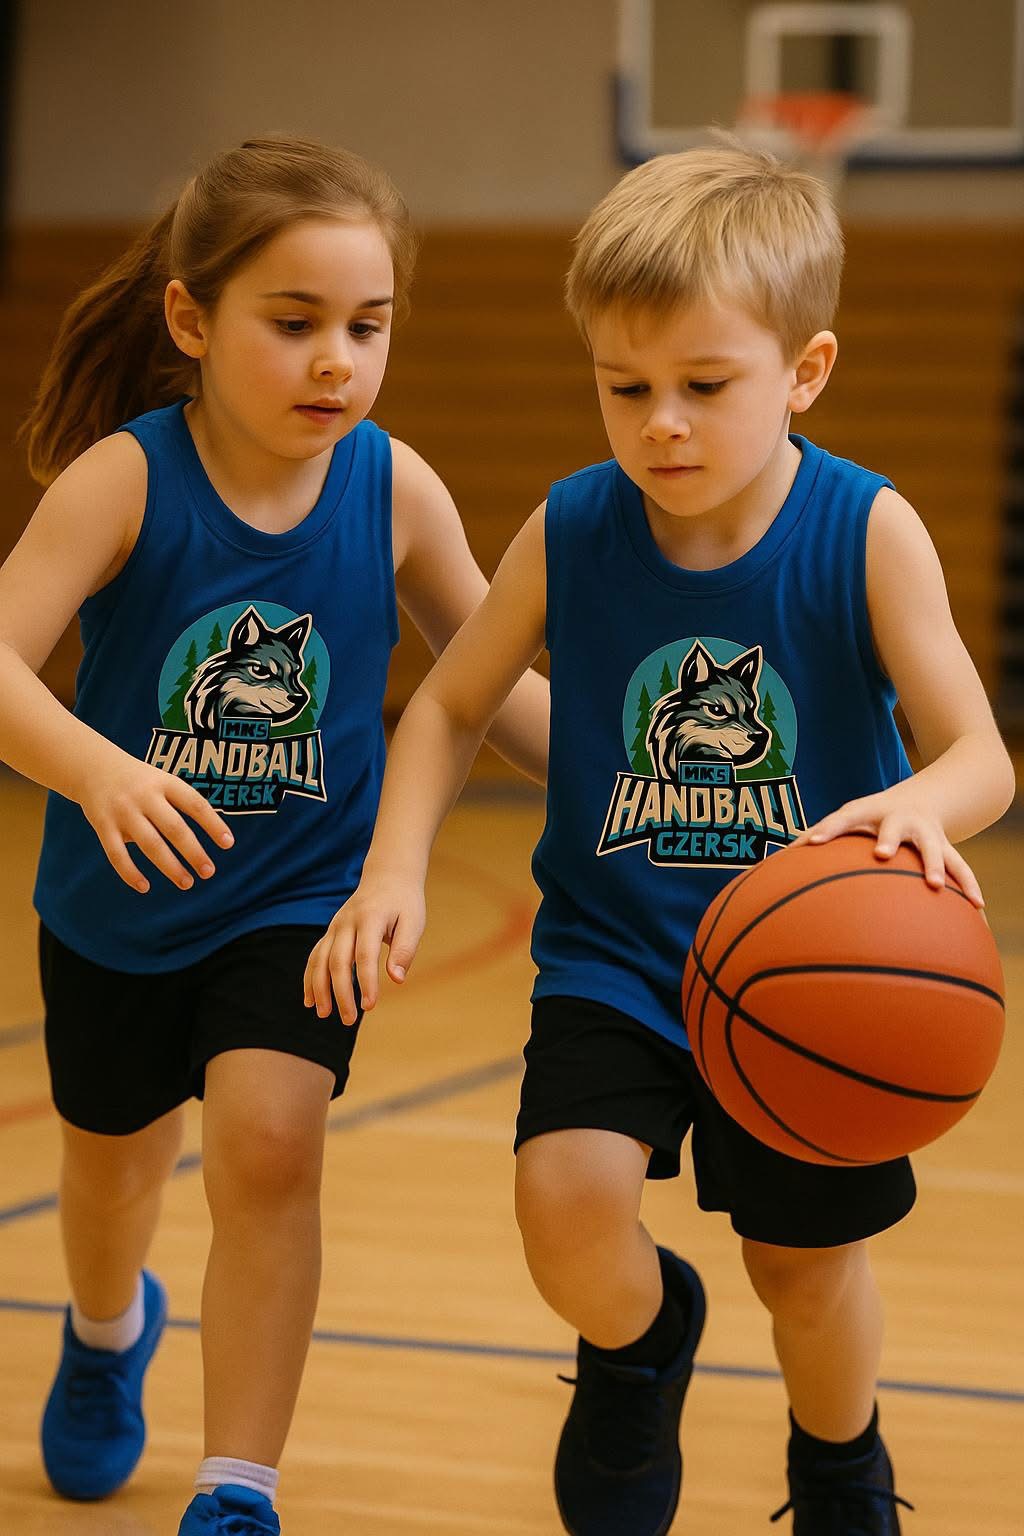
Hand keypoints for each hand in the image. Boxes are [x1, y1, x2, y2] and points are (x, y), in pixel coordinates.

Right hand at [77, 747, 233, 892]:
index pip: (195, 804)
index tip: (228, 843)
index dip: (213, 824)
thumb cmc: (140, 782)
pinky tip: (145, 887)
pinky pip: (117, 854)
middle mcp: (145, 796)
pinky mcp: (103, 825)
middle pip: (175, 828)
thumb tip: (200, 845)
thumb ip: (181, 808)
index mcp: (165, 783)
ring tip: (187, 883)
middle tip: (209, 872)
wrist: (93, 766)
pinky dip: (130, 873)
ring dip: (170, 867)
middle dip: (193, 852)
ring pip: (150, 844)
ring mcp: (123, 811)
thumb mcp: (163, 782)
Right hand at [303, 872, 425, 1024]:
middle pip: (338, 961)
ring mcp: (335, 927)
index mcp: (370, 918)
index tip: (370, 1006)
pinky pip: (315, 956)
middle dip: (340, 992)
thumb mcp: (414, 922)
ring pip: (321, 960)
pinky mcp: (331, 932)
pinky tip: (309, 1000)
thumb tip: (396, 980)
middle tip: (349, 1020)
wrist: (387, 877)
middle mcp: (347, 922)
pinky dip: (310, 978)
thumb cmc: (404, 903)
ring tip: (323, 1014)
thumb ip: (405, 949)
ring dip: (320, 988)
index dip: (366, 982)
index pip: (364, 955)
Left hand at [790, 788, 983, 907]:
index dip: (827, 830)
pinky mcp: (947, 847)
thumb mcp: (845, 820)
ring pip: (932, 849)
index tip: (812, 843)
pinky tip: (979, 908)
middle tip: (881, 854)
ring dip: (935, 866)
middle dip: (887, 839)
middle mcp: (898, 820)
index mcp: (867, 813)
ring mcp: (926, 833)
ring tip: (937, 887)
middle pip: (892, 828)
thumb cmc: (869, 818)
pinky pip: (962, 868)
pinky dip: (970, 886)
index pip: (842, 819)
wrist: (922, 798)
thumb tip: (765, 869)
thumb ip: (812, 840)